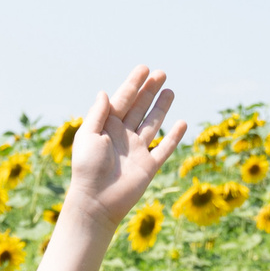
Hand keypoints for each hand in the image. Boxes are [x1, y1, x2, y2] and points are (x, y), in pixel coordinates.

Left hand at [64, 67, 185, 225]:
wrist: (96, 202)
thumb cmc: (87, 169)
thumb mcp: (87, 136)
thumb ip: (98, 113)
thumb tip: (104, 92)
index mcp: (106, 127)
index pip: (122, 100)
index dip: (133, 84)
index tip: (144, 68)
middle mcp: (123, 136)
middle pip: (139, 108)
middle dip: (150, 91)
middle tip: (161, 73)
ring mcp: (137, 150)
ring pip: (153, 124)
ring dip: (161, 108)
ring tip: (170, 90)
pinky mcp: (148, 166)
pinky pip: (164, 148)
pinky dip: (174, 137)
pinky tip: (182, 123)